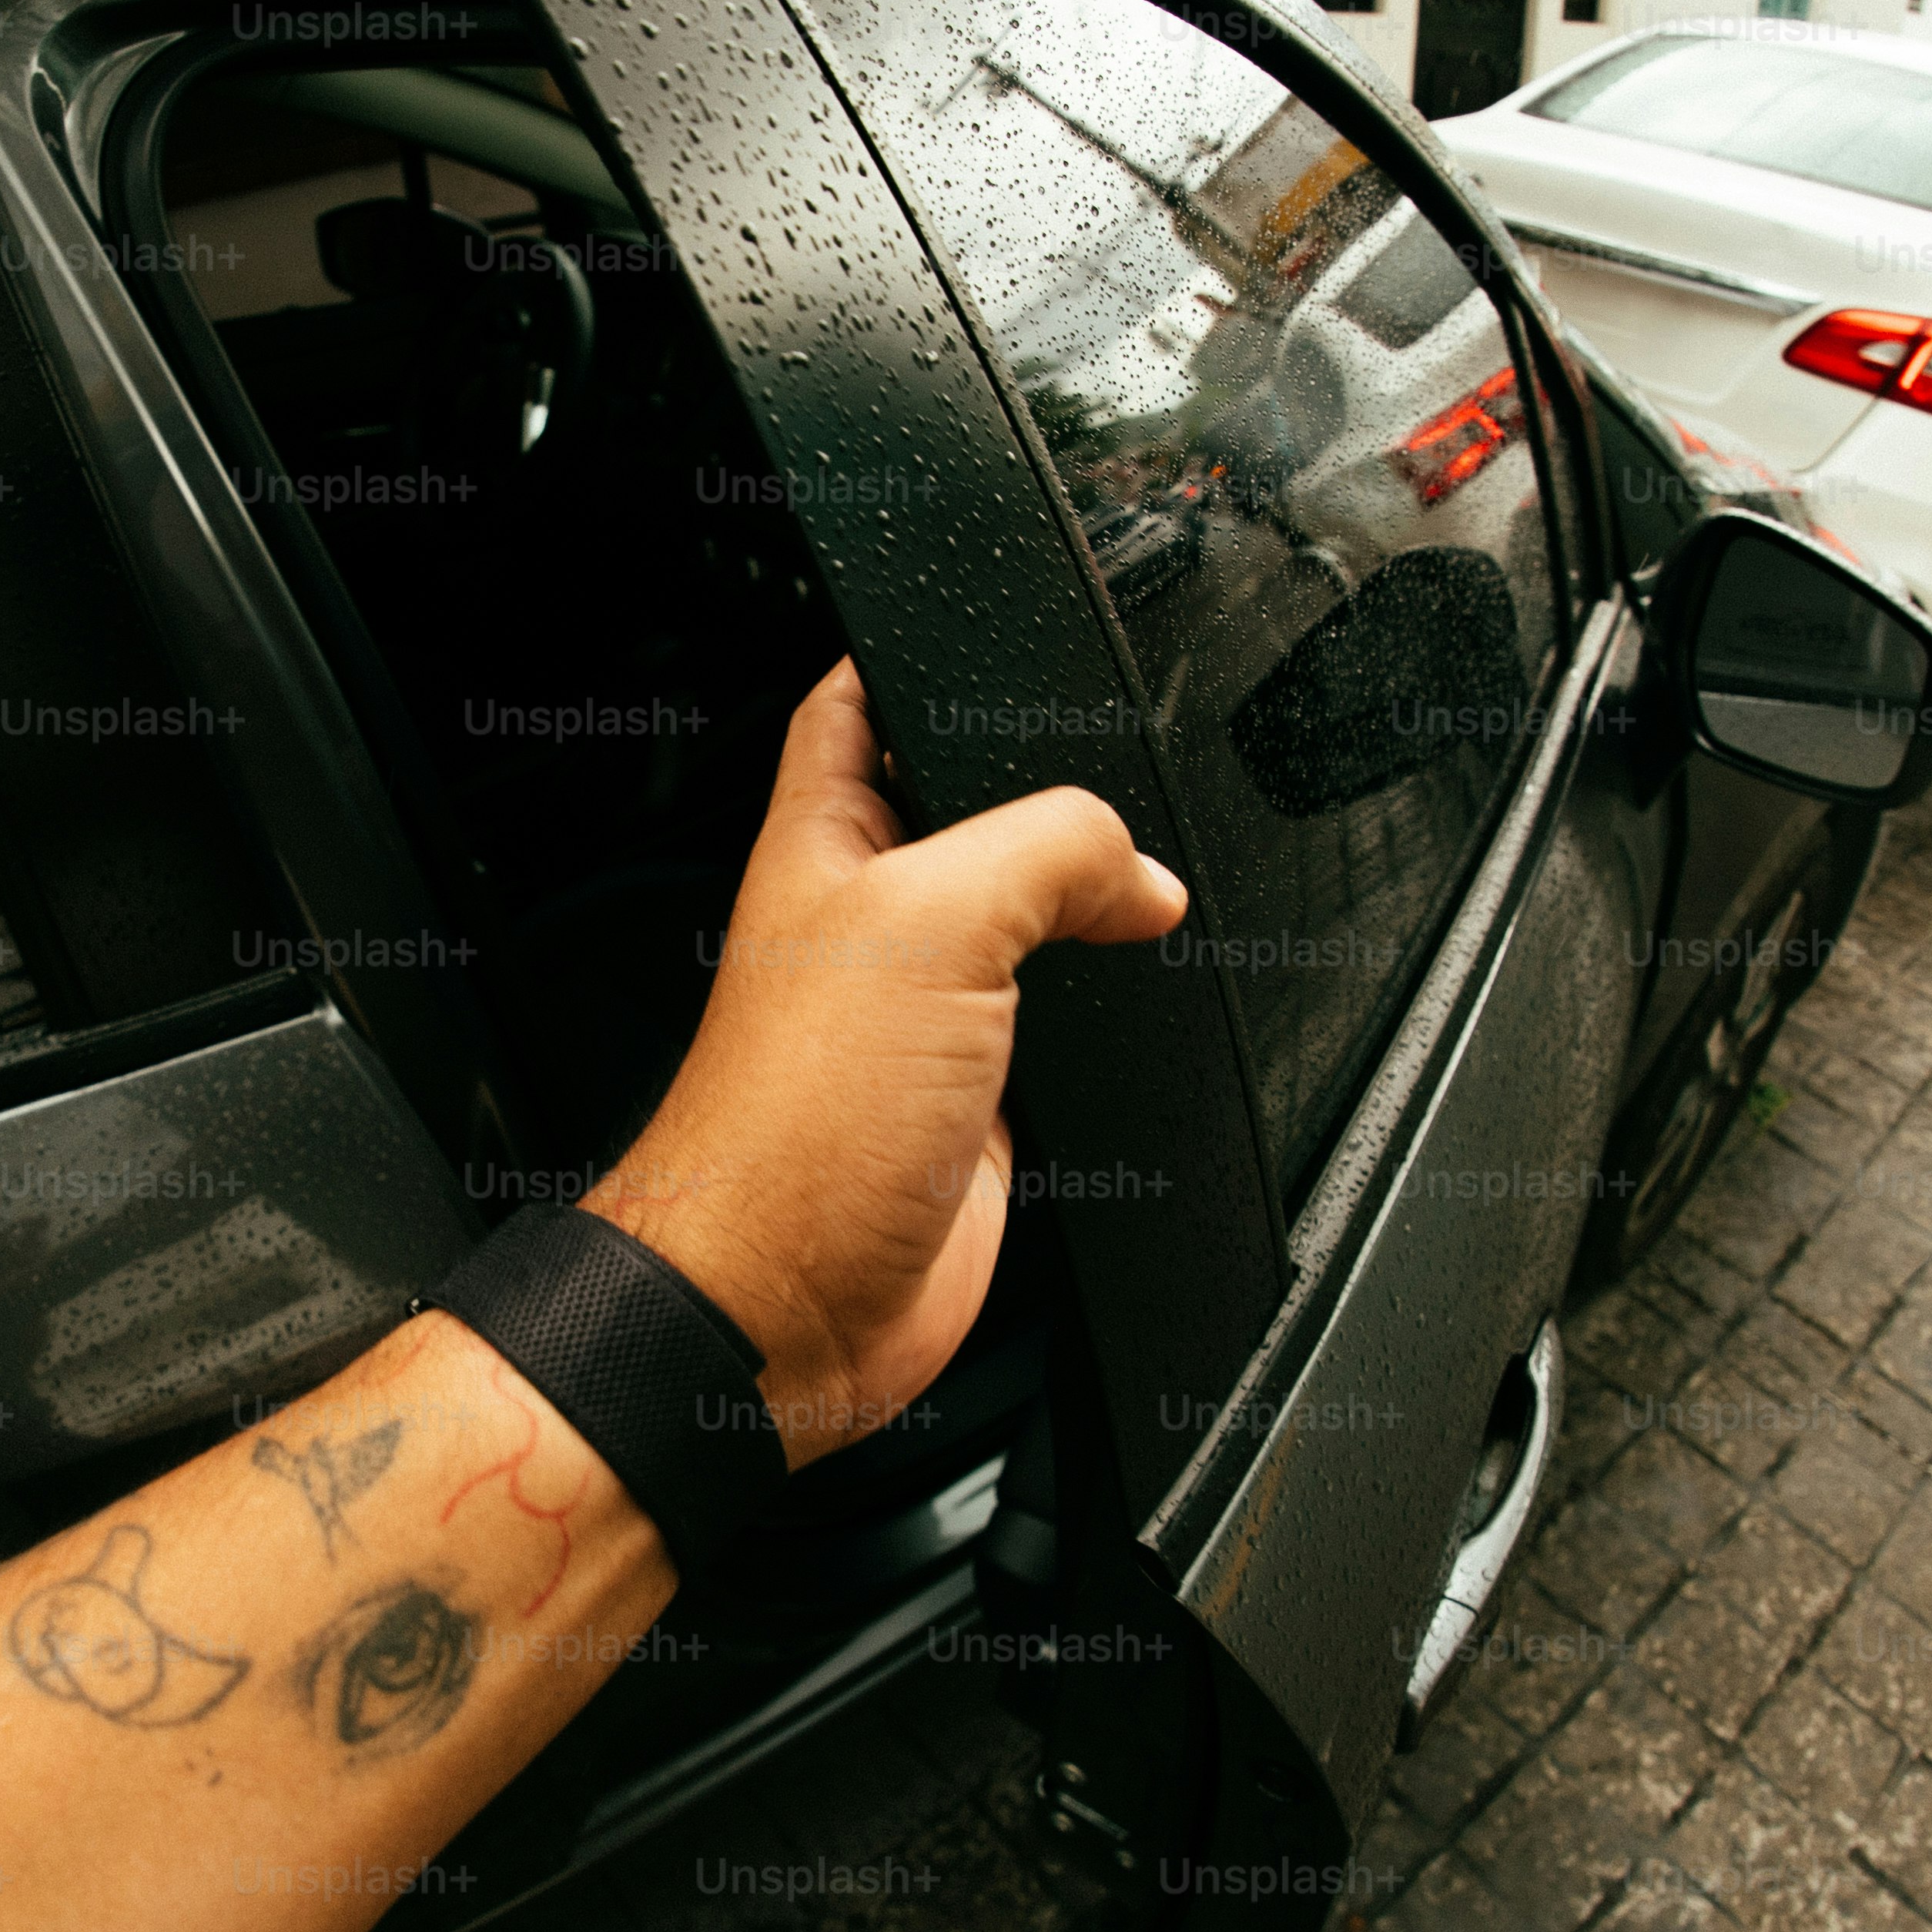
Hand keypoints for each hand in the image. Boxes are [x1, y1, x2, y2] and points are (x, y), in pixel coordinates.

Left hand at [585, 660, 1186, 1466]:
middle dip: (1052, 787)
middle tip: (1117, 781)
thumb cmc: (794, 1124)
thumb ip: (1052, 851)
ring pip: (1033, 917)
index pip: (866, 697)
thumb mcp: (935, 919)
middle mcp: (873, 915)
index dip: (926, 653)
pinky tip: (1143, 997)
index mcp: (824, 836)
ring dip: (1092, 905)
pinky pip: (1064, 1025)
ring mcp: (928, 1010)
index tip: (1001, 627)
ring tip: (1142, 889)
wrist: (787, 1304)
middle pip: (977, 806)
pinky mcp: (982, 1100)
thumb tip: (1142, 872)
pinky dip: (1113, 1008)